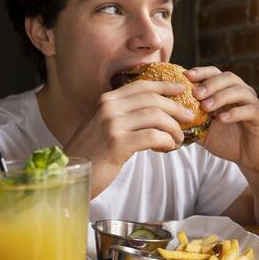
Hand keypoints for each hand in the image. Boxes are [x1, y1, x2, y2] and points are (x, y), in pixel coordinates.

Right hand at [63, 80, 196, 196]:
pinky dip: (166, 141)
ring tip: (179, 138)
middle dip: (176, 108)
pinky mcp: (117, 143)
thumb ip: (124, 115)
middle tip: (189, 118)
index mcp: (107, 100)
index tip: (182, 89)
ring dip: (174, 128)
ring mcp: (112, 125)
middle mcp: (109, 108)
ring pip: (156, 117)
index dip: (165, 86)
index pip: (142, 86)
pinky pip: (153, 136)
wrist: (69, 174)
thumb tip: (156, 112)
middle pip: (153, 100)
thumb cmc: (91, 153)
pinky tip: (168, 147)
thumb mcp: (104, 126)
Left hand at [186, 67, 258, 172]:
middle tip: (196, 94)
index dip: (202, 72)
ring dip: (221, 97)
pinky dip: (234, 113)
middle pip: (228, 77)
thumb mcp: (204, 129)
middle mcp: (242, 92)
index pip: (215, 73)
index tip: (186, 76)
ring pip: (239, 91)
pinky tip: (221, 119)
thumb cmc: (226, 140)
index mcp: (228, 90)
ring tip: (206, 107)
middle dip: (210, 84)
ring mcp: (253, 103)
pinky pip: (249, 110)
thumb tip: (169, 115)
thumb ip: (191, 120)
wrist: (249, 158)